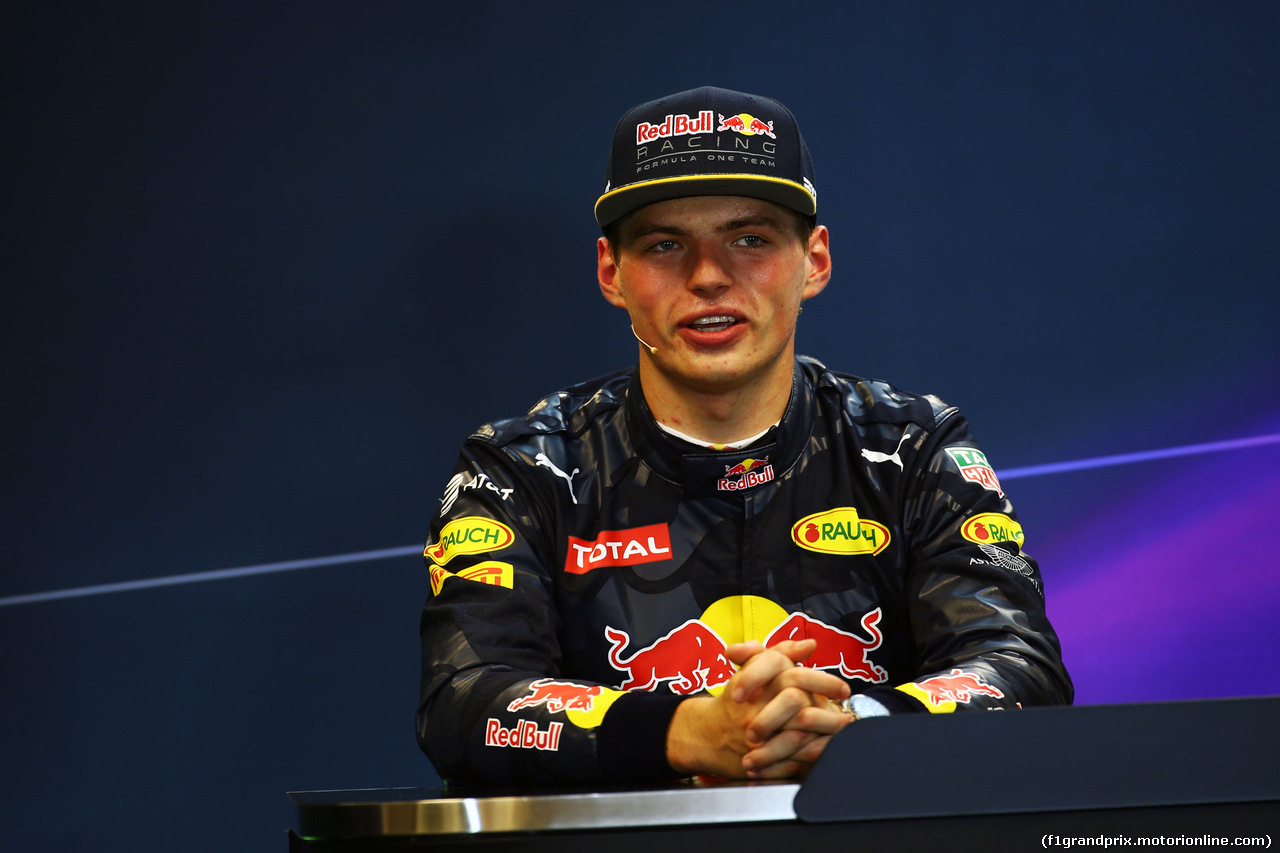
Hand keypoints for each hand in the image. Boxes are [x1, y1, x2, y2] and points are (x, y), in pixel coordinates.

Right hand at [665, 639, 852, 778]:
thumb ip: (781, 652)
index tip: (844, 688)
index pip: (791, 674)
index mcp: (756, 681)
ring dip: (825, 731)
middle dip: (826, 707)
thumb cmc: (736, 699)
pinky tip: (827, 748)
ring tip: (844, 730)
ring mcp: (755, 734)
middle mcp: (755, 707)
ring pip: (796, 732)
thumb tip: (809, 645)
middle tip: (847, 711)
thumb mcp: (754, 670)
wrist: (706, 734)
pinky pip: (790, 758)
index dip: (822, 680)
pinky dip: (811, 753)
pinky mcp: (758, 758)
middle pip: (796, 701)